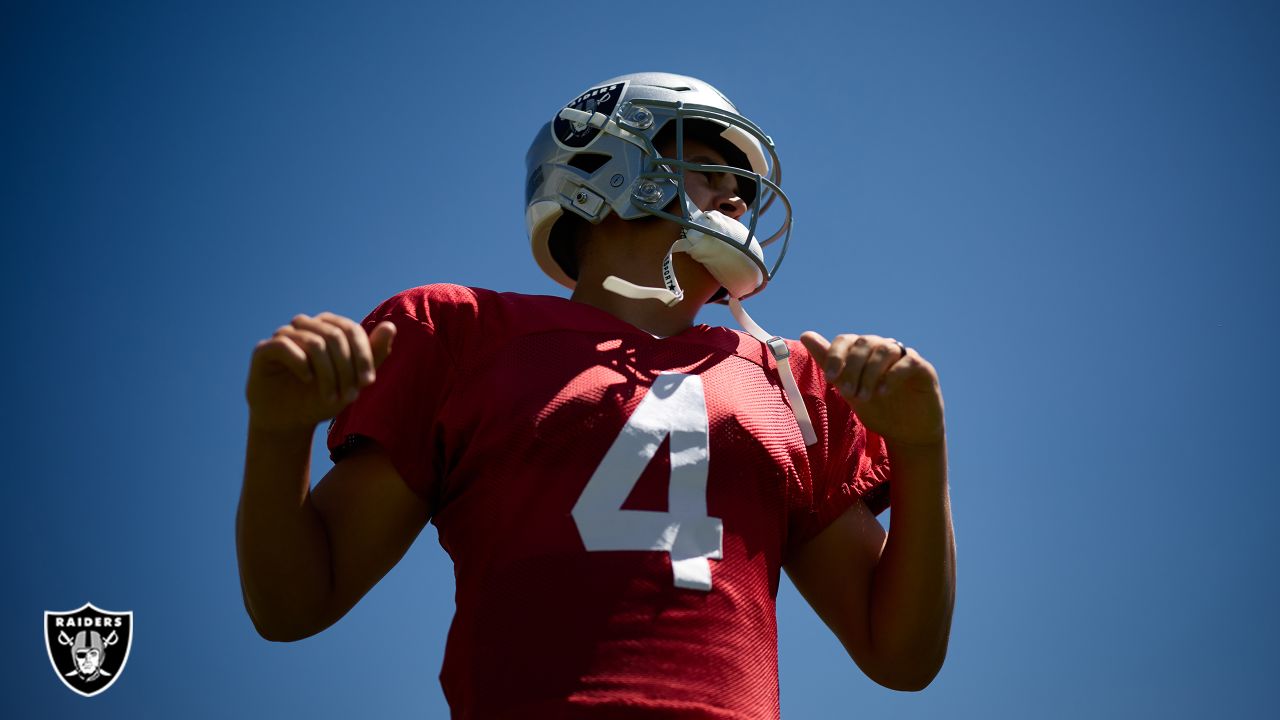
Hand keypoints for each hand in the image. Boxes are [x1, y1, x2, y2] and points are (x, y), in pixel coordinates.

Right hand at [246, 313, 395, 433]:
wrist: (290, 421)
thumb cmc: (322, 398)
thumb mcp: (353, 381)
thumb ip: (373, 355)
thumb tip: (391, 326)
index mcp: (328, 327)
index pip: (351, 330)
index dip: (363, 355)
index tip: (368, 382)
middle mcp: (306, 326)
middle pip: (335, 336)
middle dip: (347, 368)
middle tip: (350, 396)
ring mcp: (284, 335)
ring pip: (314, 343)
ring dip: (328, 374)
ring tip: (331, 397)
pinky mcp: (264, 349)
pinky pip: (284, 346)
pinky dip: (301, 364)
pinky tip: (307, 380)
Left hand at [800, 331, 943, 447]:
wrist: (906, 433)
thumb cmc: (877, 409)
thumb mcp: (849, 389)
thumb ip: (830, 364)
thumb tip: (806, 334)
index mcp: (864, 353)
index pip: (846, 340)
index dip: (836, 355)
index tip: (830, 378)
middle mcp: (884, 349)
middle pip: (864, 342)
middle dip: (852, 368)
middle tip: (848, 392)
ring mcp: (904, 356)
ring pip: (884, 349)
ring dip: (870, 373)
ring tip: (865, 397)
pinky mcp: (923, 368)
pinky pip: (908, 361)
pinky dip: (892, 375)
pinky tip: (883, 392)